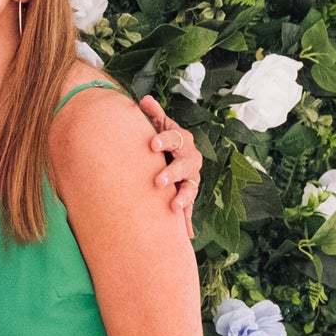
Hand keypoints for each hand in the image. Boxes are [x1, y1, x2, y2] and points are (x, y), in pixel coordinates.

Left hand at [138, 94, 200, 237]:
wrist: (170, 156)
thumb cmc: (160, 139)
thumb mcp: (157, 125)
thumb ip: (153, 114)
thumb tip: (144, 99)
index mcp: (182, 141)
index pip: (175, 138)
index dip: (165, 140)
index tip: (152, 145)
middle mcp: (190, 160)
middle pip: (185, 165)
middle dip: (173, 173)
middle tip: (158, 181)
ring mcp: (191, 179)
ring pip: (191, 188)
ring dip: (183, 198)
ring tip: (173, 206)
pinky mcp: (187, 195)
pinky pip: (188, 209)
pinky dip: (186, 221)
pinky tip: (186, 235)